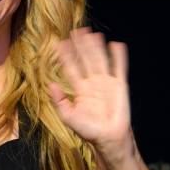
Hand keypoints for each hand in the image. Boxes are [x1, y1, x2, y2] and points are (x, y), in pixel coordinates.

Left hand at [48, 27, 132, 162]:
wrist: (108, 138)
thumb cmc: (88, 130)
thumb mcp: (68, 116)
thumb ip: (59, 101)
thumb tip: (49, 85)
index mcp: (80, 89)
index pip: (71, 68)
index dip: (66, 56)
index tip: (59, 44)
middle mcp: (92, 83)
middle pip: (85, 60)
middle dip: (81, 46)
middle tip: (76, 31)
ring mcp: (106, 83)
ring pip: (100, 60)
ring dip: (96, 47)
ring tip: (92, 33)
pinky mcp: (119, 85)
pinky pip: (119, 68)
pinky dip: (118, 57)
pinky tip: (115, 45)